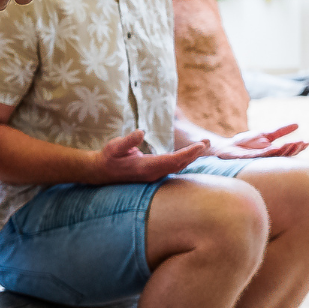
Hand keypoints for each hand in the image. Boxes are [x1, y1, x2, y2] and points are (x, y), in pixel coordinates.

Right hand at [89, 130, 207, 183]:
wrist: (101, 172)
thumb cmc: (108, 157)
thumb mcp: (114, 146)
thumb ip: (128, 141)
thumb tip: (141, 132)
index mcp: (146, 167)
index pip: (173, 160)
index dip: (188, 153)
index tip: (201, 145)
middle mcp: (153, 174)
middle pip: (179, 165)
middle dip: (195, 154)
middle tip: (207, 142)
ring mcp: (154, 175)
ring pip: (178, 167)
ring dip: (191, 157)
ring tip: (203, 146)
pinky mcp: (154, 174)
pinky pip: (173, 167)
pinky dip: (184, 160)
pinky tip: (190, 153)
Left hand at [209, 124, 308, 159]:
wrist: (227, 148)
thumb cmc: (245, 143)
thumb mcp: (265, 134)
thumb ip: (280, 131)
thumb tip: (297, 124)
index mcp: (273, 152)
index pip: (288, 150)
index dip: (298, 147)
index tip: (307, 142)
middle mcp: (268, 157)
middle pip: (285, 155)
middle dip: (294, 149)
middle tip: (302, 143)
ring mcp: (260, 158)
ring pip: (275, 156)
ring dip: (285, 150)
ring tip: (294, 143)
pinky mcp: (250, 158)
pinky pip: (261, 156)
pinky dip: (269, 152)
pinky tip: (276, 147)